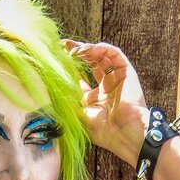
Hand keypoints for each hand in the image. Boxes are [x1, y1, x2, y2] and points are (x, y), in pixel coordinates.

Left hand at [62, 39, 149, 167]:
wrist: (124, 134)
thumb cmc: (102, 131)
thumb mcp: (78, 115)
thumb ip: (67, 100)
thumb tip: (52, 86)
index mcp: (93, 98)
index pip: (80, 76)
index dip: (69, 66)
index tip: (57, 56)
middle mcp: (105, 86)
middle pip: (90, 62)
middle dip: (78, 52)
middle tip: (65, 45)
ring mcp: (116, 79)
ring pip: (102, 56)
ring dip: (89, 49)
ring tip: (77, 49)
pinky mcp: (127, 73)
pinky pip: (116, 55)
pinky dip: (104, 49)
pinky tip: (93, 48)